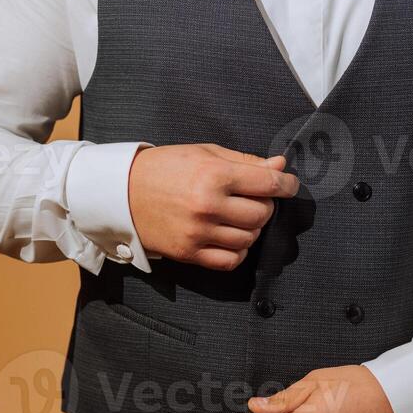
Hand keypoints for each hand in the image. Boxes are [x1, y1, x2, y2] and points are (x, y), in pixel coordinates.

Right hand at [128, 143, 299, 270]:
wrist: (122, 192)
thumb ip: (245, 161)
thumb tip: (280, 166)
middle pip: (262, 214)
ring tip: (237, 215)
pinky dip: (238, 250)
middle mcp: (208, 206)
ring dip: (251, 227)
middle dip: (265, 205)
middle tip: (253, 197)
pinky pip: (230, 260)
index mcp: (214, 176)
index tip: (289, 185)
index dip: (286, 185)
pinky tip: (230, 236)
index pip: (268, 185)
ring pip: (249, 238)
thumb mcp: (205, 153)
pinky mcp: (189, 253)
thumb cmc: (165, 167)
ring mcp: (199, 233)